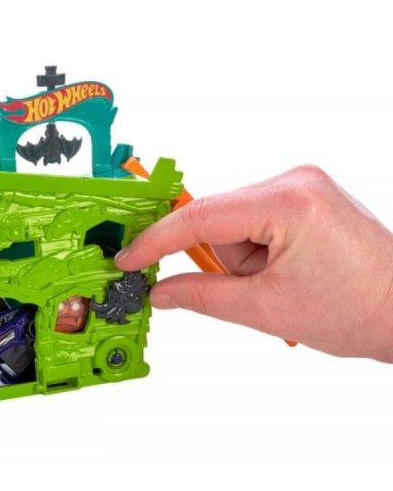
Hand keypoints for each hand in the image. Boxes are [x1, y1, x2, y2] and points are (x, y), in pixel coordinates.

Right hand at [115, 166, 392, 360]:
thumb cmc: (362, 309)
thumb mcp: (266, 308)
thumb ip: (202, 296)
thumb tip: (161, 292)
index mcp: (288, 202)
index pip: (200, 216)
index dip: (156, 241)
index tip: (129, 258)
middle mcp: (295, 181)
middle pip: (216, 218)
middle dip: (221, 260)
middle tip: (246, 290)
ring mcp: (302, 186)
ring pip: (233, 222)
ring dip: (240, 259)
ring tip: (278, 285)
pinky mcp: (305, 197)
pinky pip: (253, 221)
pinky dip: (253, 250)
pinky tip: (281, 273)